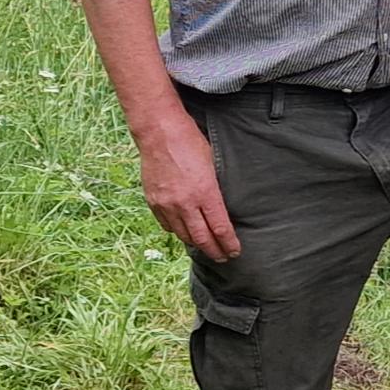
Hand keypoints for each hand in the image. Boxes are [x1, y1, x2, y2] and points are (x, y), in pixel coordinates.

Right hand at [132, 114, 239, 261]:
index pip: (220, 229)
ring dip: (196, 243)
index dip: (229, 244)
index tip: (235, 251)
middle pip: (202, 238)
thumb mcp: (212, 164)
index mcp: (205, 193)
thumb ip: (214, 190)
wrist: (159, 132)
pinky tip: (184, 231)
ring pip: (183, 235)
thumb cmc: (190, 142)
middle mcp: (186, 203)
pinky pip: (167, 225)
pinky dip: (177, 231)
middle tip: (223, 257)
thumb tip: (219, 210)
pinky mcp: (154, 201)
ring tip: (205, 247)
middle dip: (214, 251)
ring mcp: (167, 204)